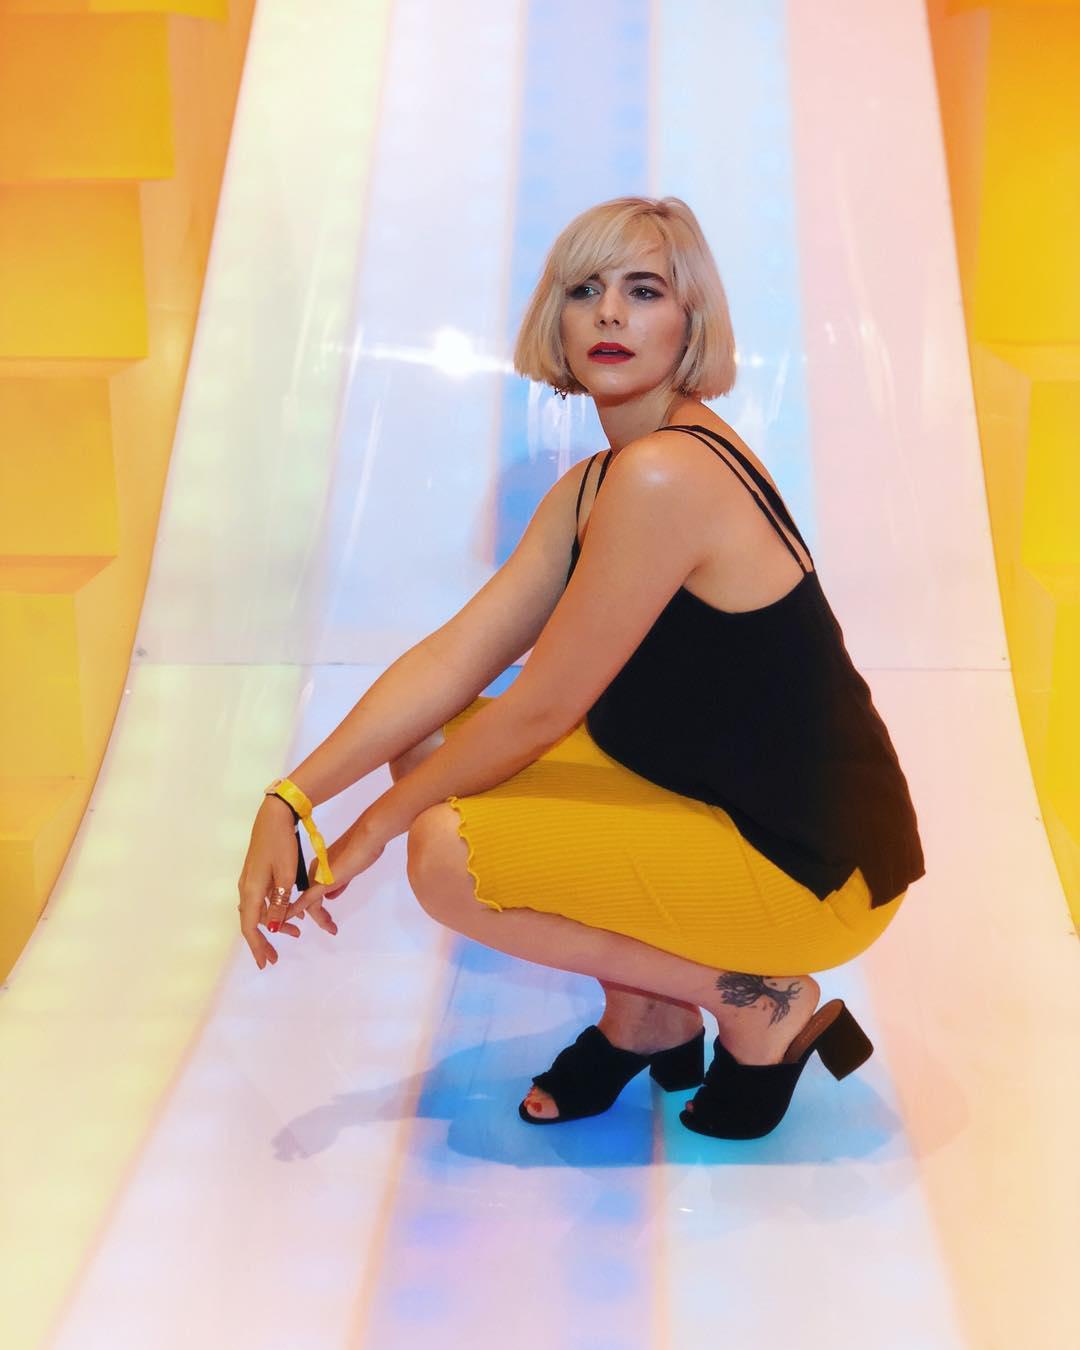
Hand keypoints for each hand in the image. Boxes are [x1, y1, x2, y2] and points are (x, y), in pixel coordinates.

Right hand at [237, 795, 305, 969]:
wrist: (275, 817)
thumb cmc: (282, 845)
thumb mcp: (287, 876)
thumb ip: (281, 903)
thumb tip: (276, 927)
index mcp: (251, 890)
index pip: (250, 927)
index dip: (258, 947)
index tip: (266, 963)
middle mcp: (247, 887)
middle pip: (253, 921)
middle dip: (266, 939)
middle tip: (278, 954)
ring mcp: (250, 880)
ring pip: (259, 910)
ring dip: (275, 922)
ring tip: (296, 931)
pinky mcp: (257, 873)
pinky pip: (263, 898)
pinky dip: (275, 908)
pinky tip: (290, 911)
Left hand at [281, 814, 386, 929]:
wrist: (367, 837)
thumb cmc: (363, 848)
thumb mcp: (350, 869)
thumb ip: (340, 883)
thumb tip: (331, 896)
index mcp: (321, 866)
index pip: (313, 891)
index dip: (314, 906)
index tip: (322, 917)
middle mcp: (315, 871)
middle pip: (310, 899)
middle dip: (319, 916)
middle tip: (330, 926)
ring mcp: (317, 876)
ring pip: (309, 904)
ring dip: (320, 919)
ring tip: (331, 928)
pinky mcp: (322, 881)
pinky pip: (304, 901)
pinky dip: (293, 912)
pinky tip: (287, 921)